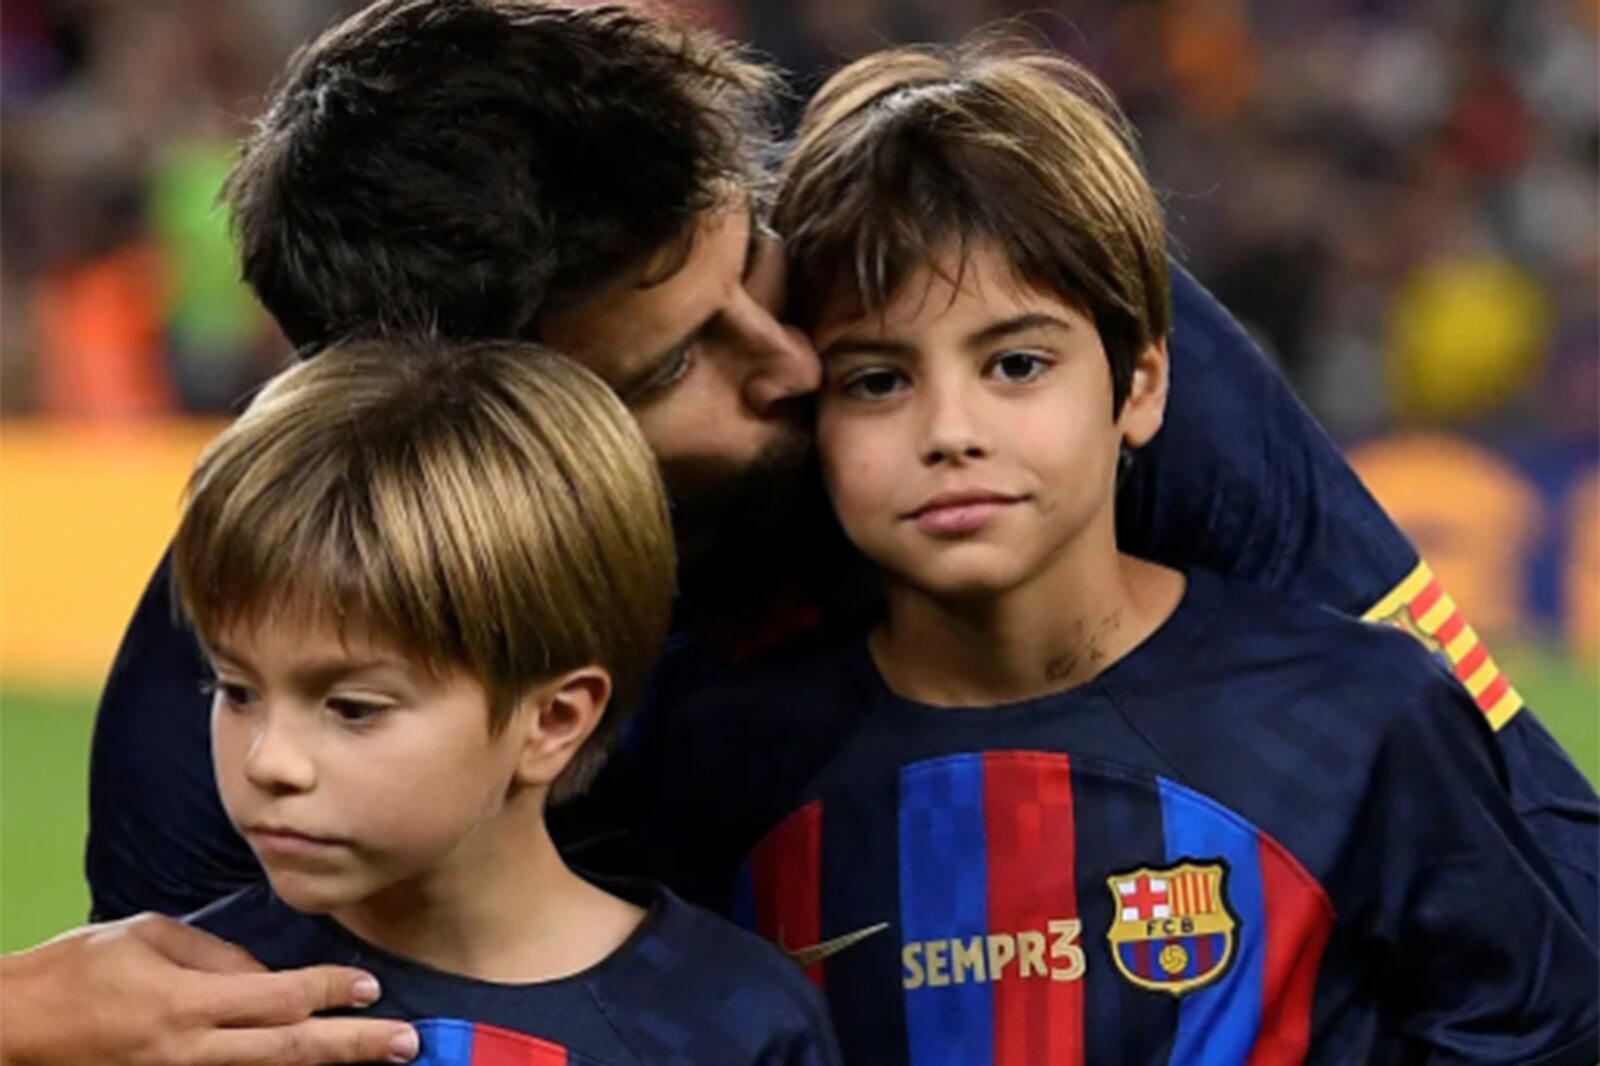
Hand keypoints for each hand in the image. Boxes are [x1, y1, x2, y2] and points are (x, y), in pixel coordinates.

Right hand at [0, 913, 418, 1065]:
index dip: (329, 993)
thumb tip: (265, 977)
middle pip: (290, 1051)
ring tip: (381, 1056)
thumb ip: (216, 956)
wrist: (15, 1028)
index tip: (370, 987)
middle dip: (355, 1046)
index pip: (277, 999)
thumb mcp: (148, 938)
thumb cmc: (78, 970)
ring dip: (328, 1065)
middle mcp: (189, 1050)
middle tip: (409, 1042)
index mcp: (185, 1004)